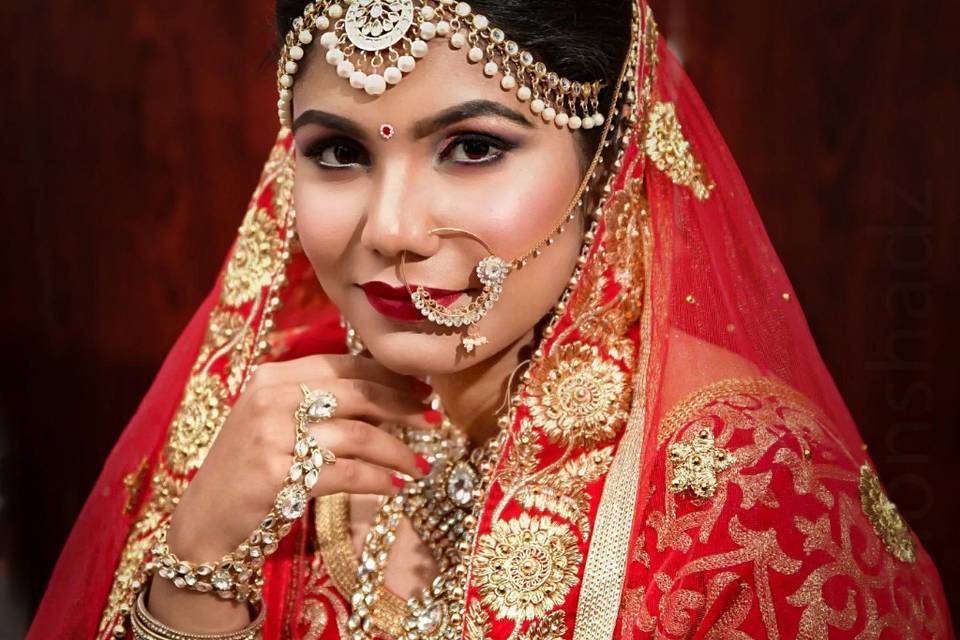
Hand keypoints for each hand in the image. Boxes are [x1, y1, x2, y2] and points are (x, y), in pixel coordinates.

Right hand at [148, 354, 434, 631]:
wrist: (203, 524)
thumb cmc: (247, 472)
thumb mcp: (274, 423)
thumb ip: (316, 402)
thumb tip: (386, 396)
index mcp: (272, 377)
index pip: (344, 365)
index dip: (388, 377)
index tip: (421, 390)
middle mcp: (270, 398)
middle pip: (357, 393)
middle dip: (403, 407)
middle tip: (433, 421)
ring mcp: (271, 435)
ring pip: (357, 434)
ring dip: (397, 451)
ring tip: (419, 465)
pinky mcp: (277, 475)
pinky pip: (346, 473)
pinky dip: (377, 480)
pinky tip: (395, 487)